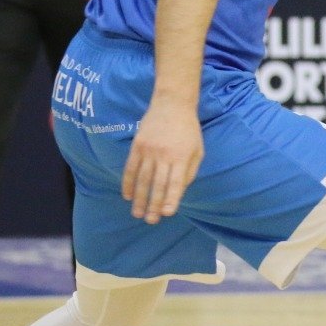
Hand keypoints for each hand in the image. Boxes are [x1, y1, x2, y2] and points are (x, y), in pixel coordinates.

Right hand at [122, 99, 203, 223]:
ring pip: (142, 179)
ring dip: (139, 198)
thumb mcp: (198, 150)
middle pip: (157, 184)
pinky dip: (128, 183)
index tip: (166, 214)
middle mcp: (164, 155)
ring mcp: (148, 150)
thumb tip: (178, 192)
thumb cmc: (188, 130)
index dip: (171, 199)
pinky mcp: (137, 145)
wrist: (173, 104)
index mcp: (181, 157)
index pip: (175, 182)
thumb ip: (189, 172)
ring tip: (137, 214)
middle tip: (150, 221)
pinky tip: (127, 196)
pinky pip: (130, 168)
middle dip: (153, 205)